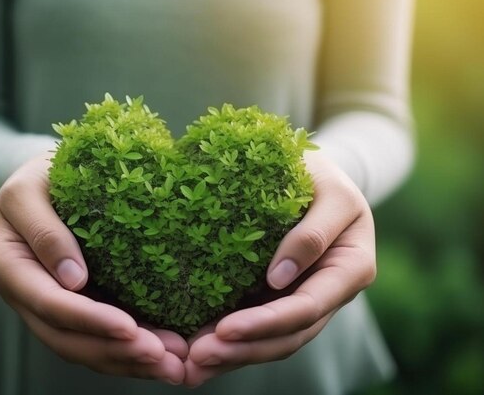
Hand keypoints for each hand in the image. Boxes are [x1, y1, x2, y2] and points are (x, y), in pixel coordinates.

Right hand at [0, 153, 186, 383]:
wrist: (41, 181)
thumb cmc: (37, 177)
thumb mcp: (28, 189)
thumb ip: (44, 230)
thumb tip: (73, 280)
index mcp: (8, 267)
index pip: (49, 304)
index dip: (90, 320)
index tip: (130, 329)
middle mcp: (25, 296)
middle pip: (68, 338)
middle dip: (117, 353)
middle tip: (166, 361)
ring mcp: (48, 307)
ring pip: (85, 348)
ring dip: (128, 361)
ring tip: (174, 366)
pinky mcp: (74, 306)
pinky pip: (98, 338)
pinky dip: (128, 351)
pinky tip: (163, 355)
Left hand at [184, 150, 376, 386]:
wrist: (318, 176)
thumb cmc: (325, 177)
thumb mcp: (332, 193)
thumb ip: (313, 234)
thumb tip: (278, 279)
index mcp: (351, 270)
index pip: (308, 308)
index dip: (267, 322)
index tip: (225, 328)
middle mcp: (330, 294)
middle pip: (288, 335)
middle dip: (242, 350)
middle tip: (197, 358)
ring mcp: (304, 299)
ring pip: (271, 341)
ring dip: (232, 356)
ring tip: (191, 365)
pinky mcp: (280, 297)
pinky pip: (258, 327)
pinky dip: (230, 343)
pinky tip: (197, 350)